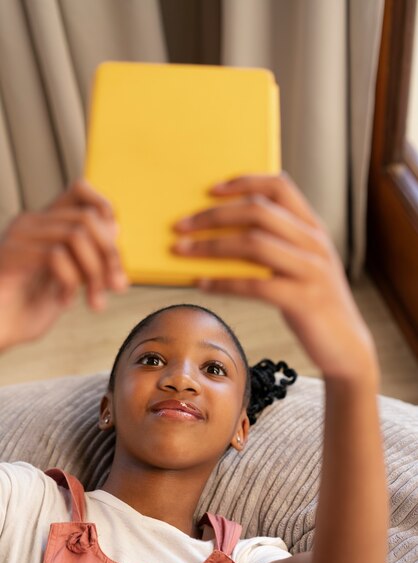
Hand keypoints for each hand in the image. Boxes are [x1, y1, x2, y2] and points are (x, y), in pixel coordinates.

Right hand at [0, 180, 127, 350]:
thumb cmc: (25, 310)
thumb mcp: (69, 282)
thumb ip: (90, 256)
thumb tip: (115, 226)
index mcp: (44, 225)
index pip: (80, 190)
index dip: (105, 212)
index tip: (115, 250)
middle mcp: (30, 224)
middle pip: (87, 217)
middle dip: (110, 255)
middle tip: (115, 286)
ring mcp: (18, 237)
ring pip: (76, 235)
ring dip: (94, 273)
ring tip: (93, 301)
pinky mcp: (10, 255)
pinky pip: (56, 256)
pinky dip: (70, 282)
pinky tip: (63, 301)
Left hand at [173, 173, 376, 379]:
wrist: (347, 346)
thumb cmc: (313, 303)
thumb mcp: (302, 265)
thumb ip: (276, 245)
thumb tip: (220, 235)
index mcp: (313, 228)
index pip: (280, 187)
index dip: (244, 182)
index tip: (212, 189)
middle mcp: (314, 242)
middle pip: (258, 211)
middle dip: (213, 215)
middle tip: (181, 225)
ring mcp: (311, 270)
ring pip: (254, 243)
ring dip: (211, 246)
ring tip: (182, 250)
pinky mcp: (304, 300)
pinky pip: (256, 285)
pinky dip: (224, 282)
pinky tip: (202, 284)